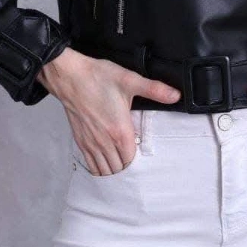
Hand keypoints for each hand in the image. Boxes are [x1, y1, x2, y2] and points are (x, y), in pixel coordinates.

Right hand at [37, 47, 181, 174]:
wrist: (69, 76)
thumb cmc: (98, 77)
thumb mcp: (130, 80)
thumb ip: (154, 90)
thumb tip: (176, 95)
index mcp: (119, 131)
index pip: (132, 160)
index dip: (138, 161)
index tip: (143, 154)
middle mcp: (104, 142)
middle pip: (119, 169)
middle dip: (127, 168)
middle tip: (134, 159)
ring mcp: (91, 143)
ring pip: (104, 170)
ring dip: (114, 170)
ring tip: (122, 163)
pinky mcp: (80, 141)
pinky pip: (91, 165)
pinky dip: (99, 169)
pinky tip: (106, 163)